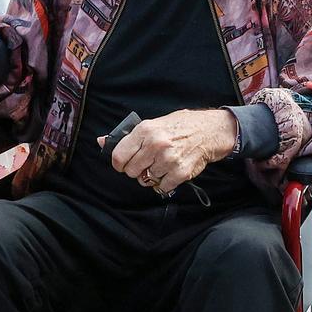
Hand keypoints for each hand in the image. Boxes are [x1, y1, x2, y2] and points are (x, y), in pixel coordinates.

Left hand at [98, 109, 237, 194]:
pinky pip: (162, 187)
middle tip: (147, 163)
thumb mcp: (152, 124)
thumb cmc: (179, 126)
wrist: (209, 131)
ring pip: (146, 180)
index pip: (119, 157)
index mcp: (145, 130)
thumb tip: (102, 141)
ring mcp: (168, 160)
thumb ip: (127, 136)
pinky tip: (171, 171)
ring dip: (152, 176)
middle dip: (137, 170)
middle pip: (131, 171)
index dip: (120, 164)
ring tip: (162, 164)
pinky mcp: (180, 172)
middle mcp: (155, 145)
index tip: (125, 164)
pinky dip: (164, 183)